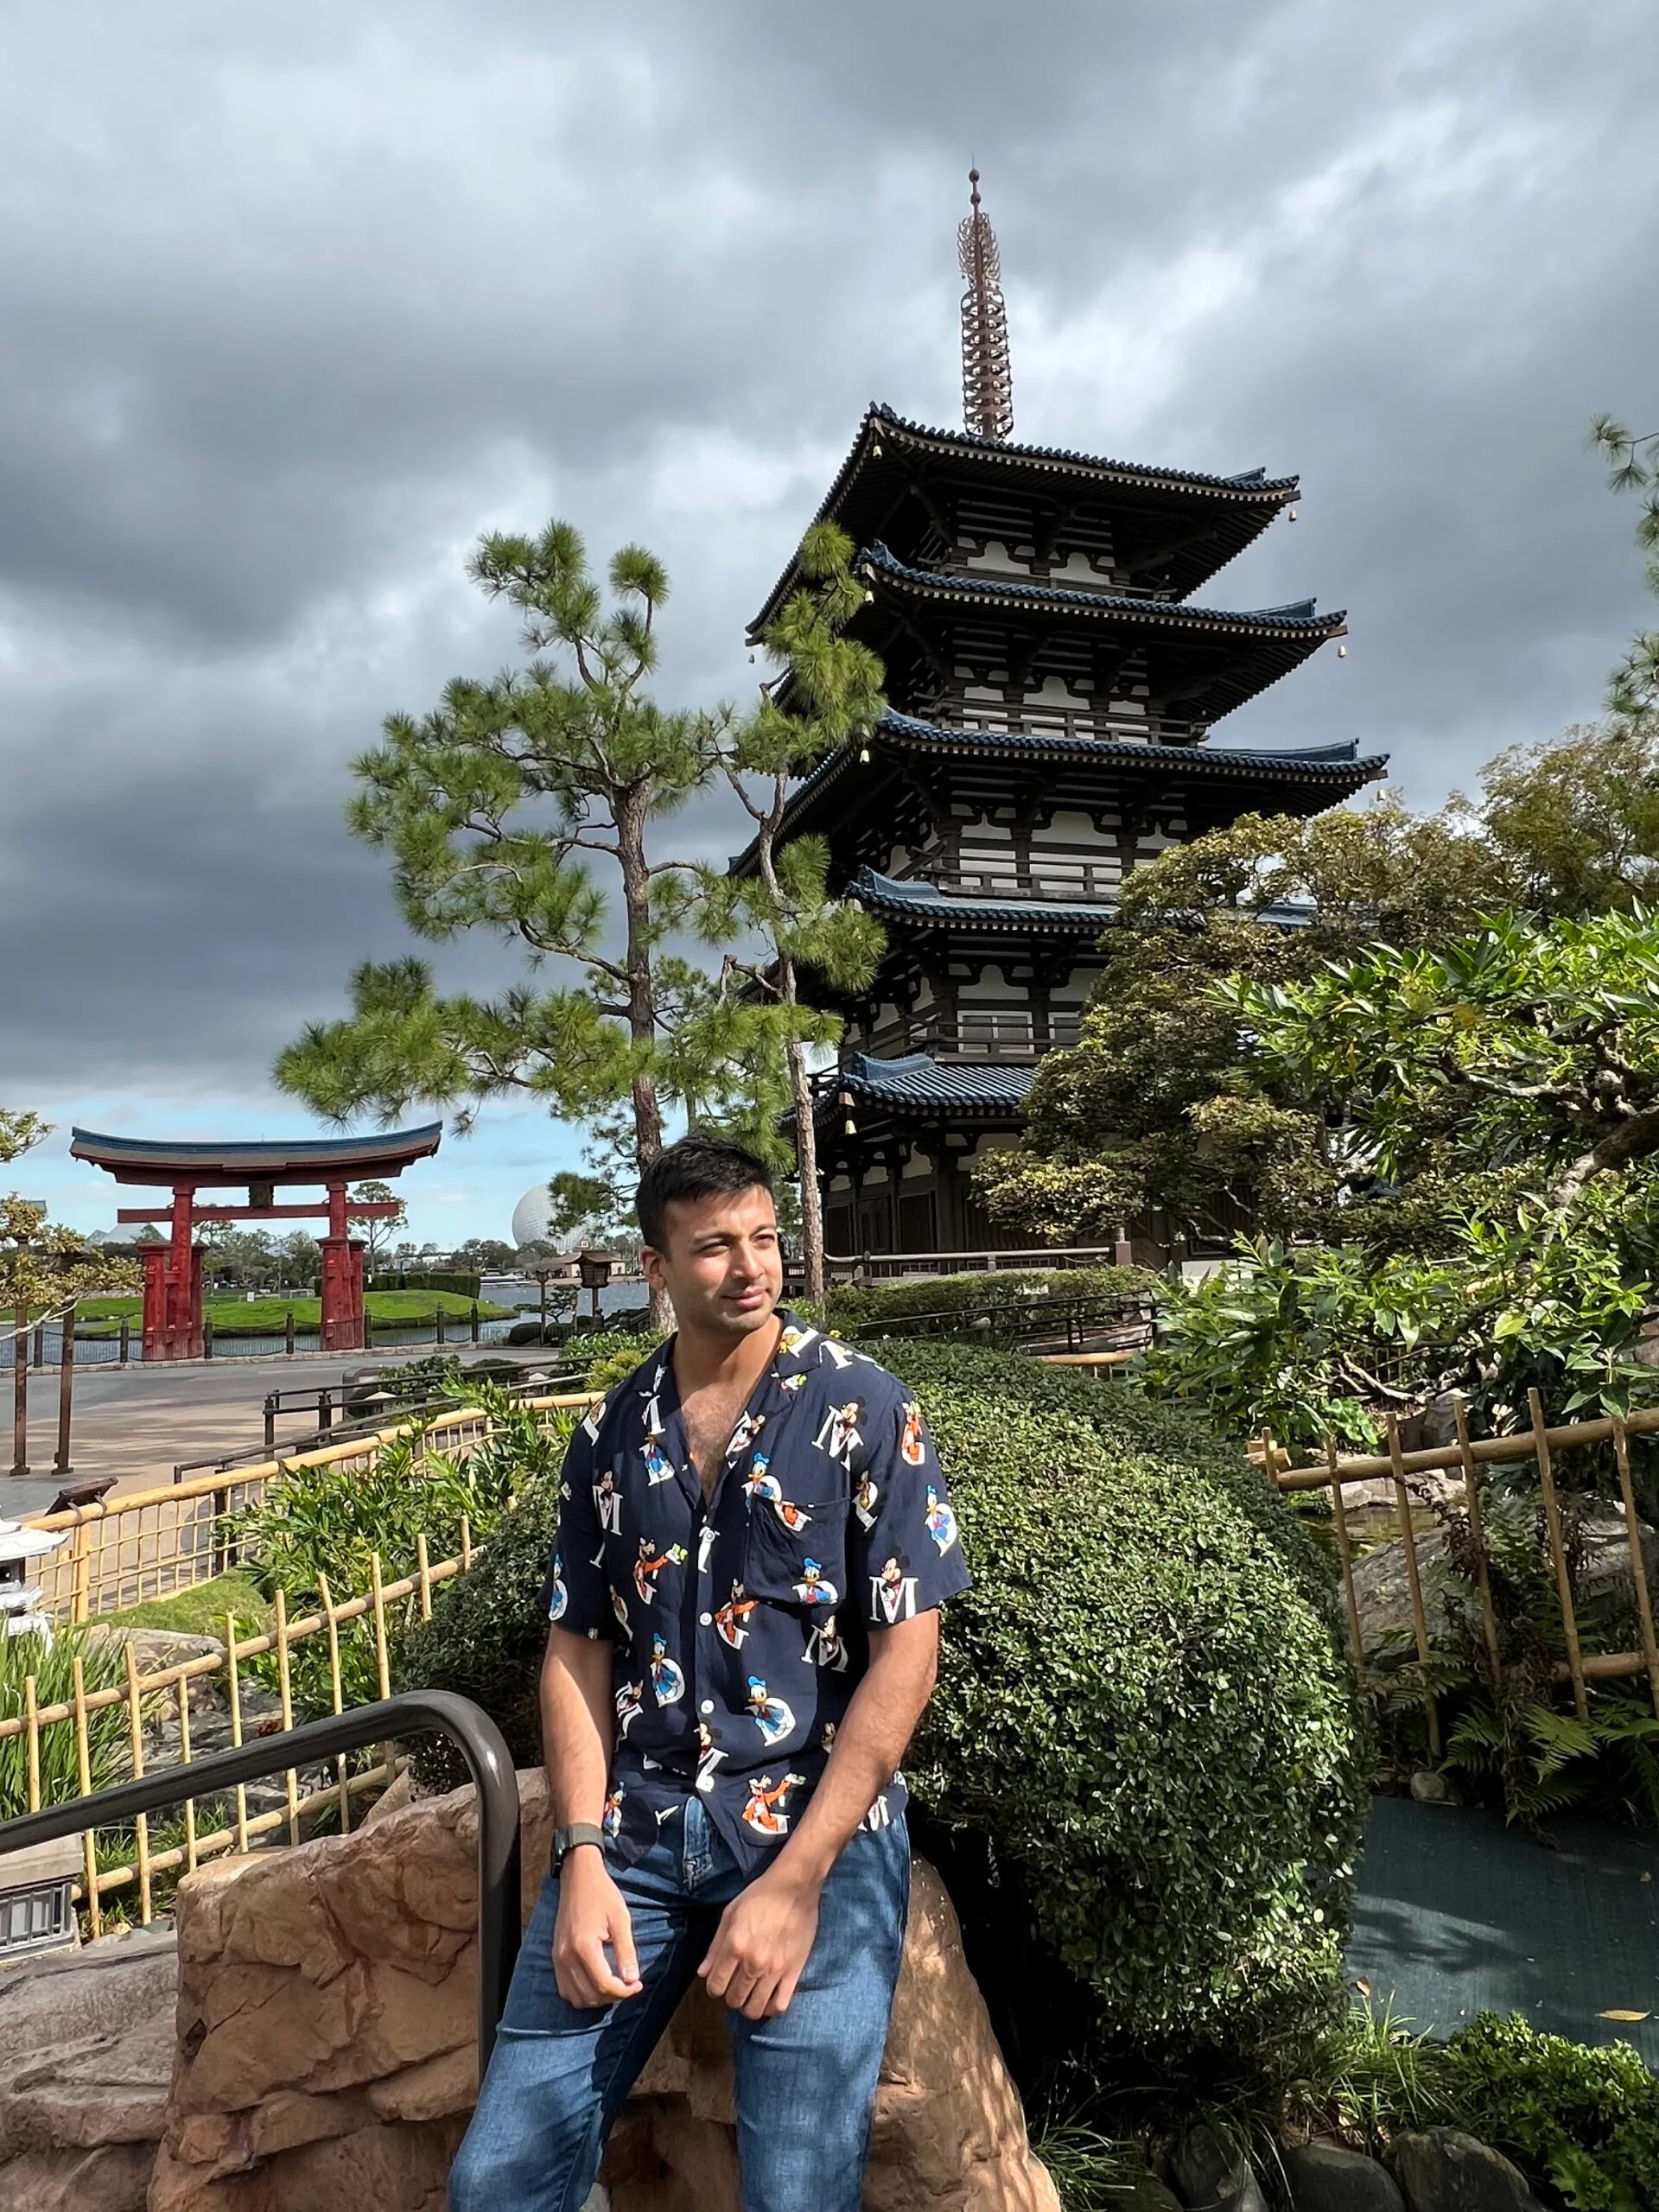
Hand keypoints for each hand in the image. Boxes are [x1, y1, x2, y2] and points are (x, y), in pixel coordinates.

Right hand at [552, 1848, 642, 2008]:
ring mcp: (558, 1958)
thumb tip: (632, 1979)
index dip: (624, 1991)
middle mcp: (566, 1956)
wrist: (578, 1877)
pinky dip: (581, 1993)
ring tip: (614, 1985)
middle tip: (628, 1984)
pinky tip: (596, 1982)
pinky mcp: (555, 1956)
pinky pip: (565, 1989)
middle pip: (590, 1996)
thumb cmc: (602, 1894)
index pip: (604, 1985)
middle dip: (613, 1996)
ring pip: (576, 1997)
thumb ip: (626, 1951)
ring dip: (597, 1999)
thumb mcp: (620, 1919)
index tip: (638, 1984)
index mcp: (584, 1947)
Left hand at [698, 1866, 820, 2019]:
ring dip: (748, 2006)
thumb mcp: (729, 1915)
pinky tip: (768, 1998)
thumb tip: (702, 1973)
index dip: (713, 1988)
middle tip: (735, 1986)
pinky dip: (770, 2008)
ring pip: (755, 2008)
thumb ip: (715, 1947)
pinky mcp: (794, 1972)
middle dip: (730, 1996)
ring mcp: (774, 1970)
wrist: (794, 1888)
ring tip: (750, 1994)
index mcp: (734, 1946)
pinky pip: (780, 2005)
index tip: (719, 1982)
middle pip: (734, 2000)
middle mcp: (752, 1963)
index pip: (715, 1986)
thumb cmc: (759, 1896)